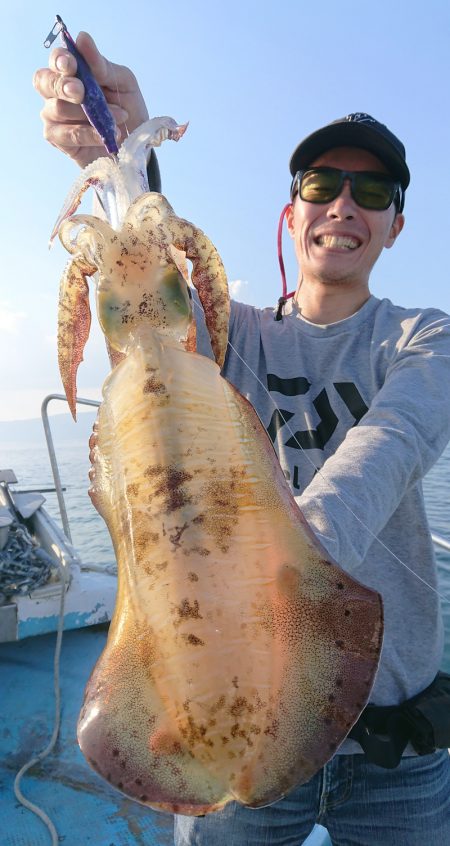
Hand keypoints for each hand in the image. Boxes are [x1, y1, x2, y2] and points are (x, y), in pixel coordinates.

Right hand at [33, 31, 148, 167]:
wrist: (134, 143)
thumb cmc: (126, 107)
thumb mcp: (122, 82)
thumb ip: (101, 64)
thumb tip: (82, 37)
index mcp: (70, 72)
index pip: (56, 60)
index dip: (60, 60)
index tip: (71, 64)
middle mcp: (55, 91)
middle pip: (44, 81)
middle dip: (63, 85)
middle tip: (81, 92)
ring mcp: (52, 115)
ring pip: (58, 108)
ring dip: (90, 114)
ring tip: (118, 118)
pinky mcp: (57, 138)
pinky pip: (68, 134)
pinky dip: (88, 134)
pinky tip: (104, 135)